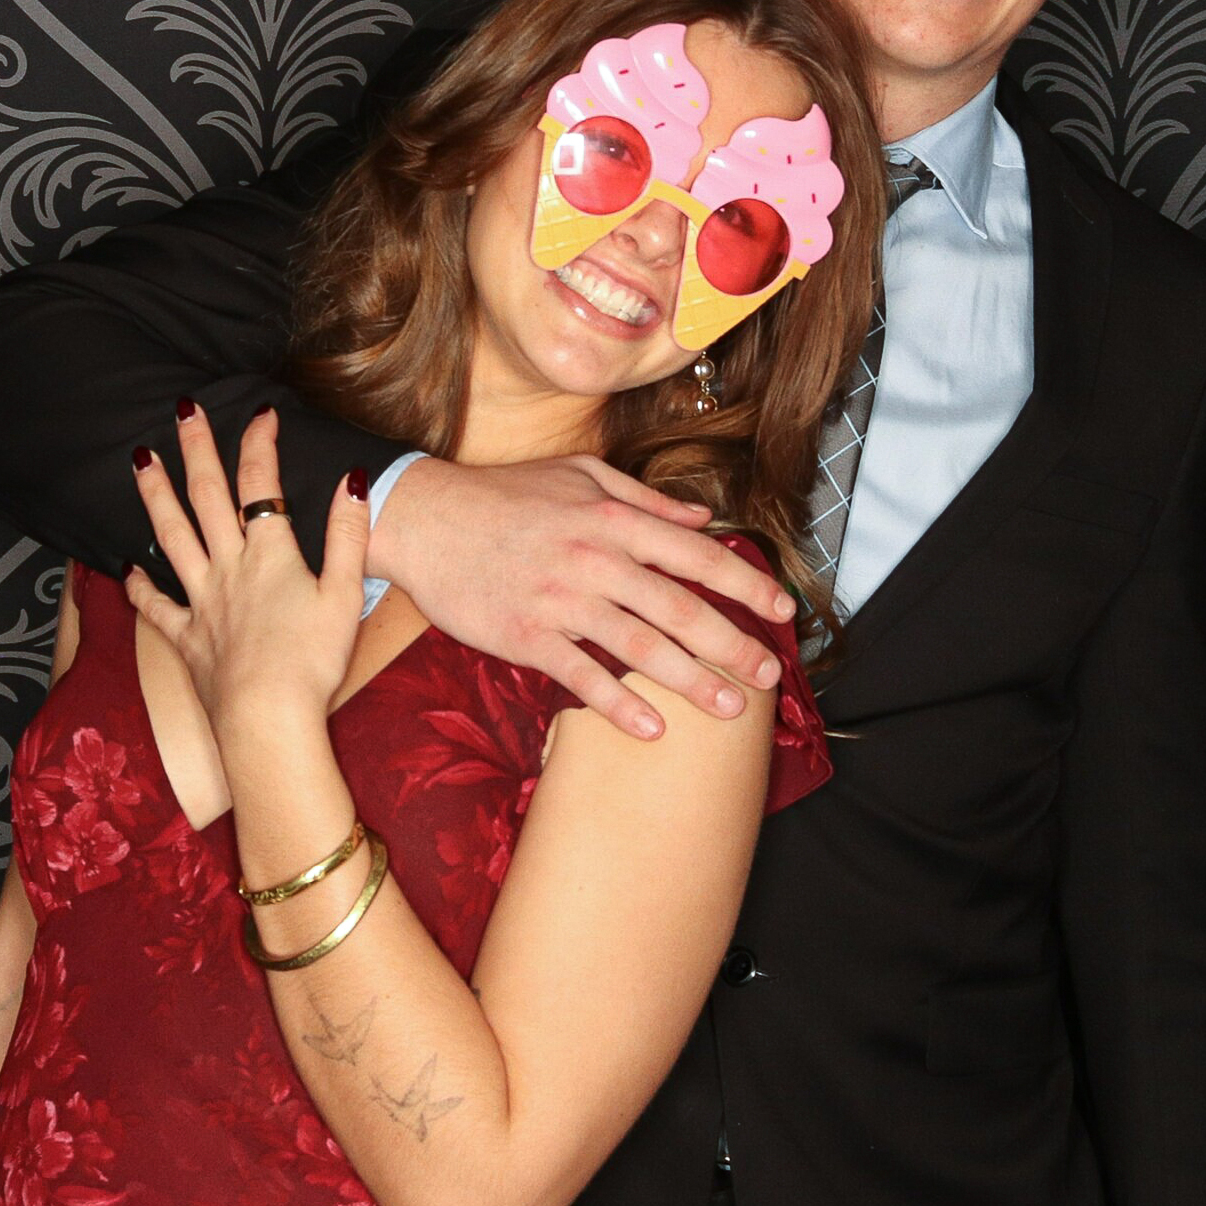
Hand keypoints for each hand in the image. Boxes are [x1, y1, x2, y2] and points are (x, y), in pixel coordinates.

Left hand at [125, 405, 368, 735]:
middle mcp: (228, 567)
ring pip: (171, 537)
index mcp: (269, 554)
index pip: (261, 483)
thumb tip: (353, 479)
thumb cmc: (312, 661)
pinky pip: (156, 607)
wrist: (268, 720)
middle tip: (182, 411)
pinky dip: (140, 586)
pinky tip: (128, 568)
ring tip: (140, 462)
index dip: (259, 442)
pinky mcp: (187, 638)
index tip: (260, 412)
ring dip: (155, 495)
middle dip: (195, 449)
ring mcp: (202, 601)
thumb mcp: (346, 594)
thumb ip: (349, 533)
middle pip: (206, 496)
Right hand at [366, 456, 792, 739]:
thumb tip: (701, 517)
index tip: (781, 613)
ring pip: (641, 648)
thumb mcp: (580, 475)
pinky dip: (619, 706)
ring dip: (691, 683)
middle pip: (680, 610)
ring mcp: (561, 602)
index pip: (697, 556)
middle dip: (732, 646)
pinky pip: (582, 677)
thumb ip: (644, 499)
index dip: (745, 586)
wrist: (424, 519)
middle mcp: (595, 561)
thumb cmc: (503, 495)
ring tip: (729, 710)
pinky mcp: (526, 637)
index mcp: (613, 520)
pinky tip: (652, 730)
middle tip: (768, 677)